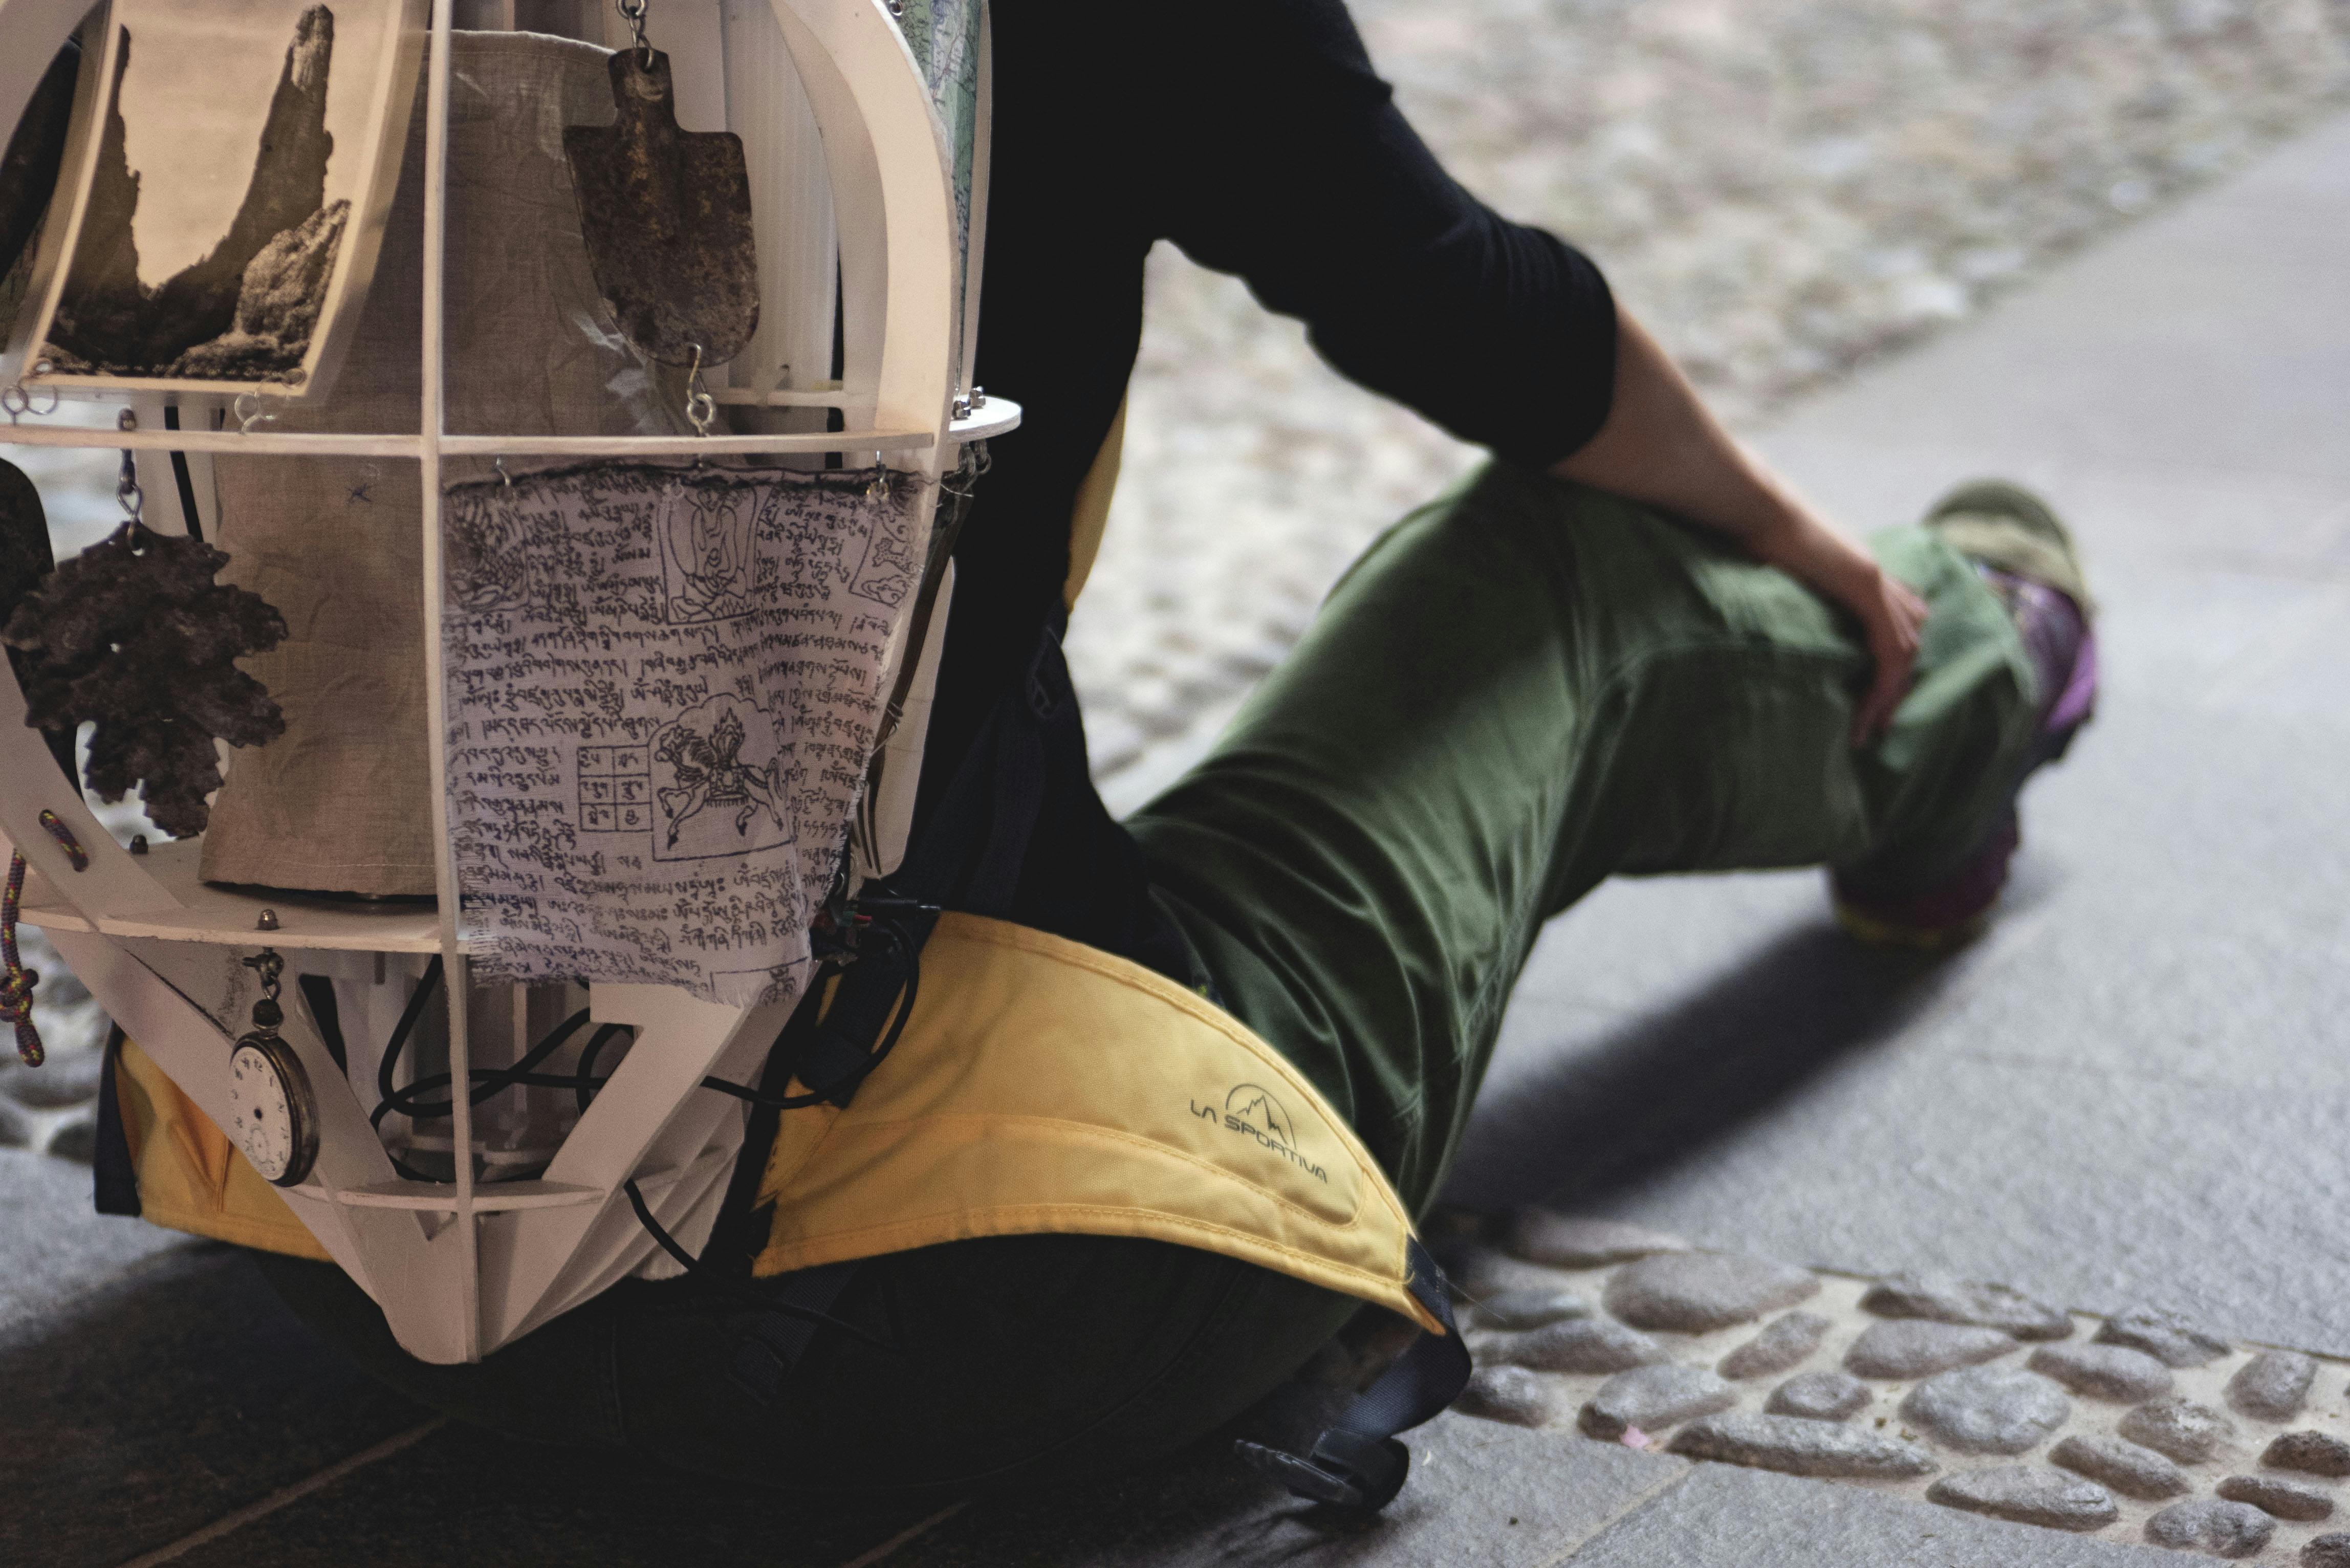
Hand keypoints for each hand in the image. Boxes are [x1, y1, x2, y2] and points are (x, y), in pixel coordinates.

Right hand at [1747, 507, 1927, 744]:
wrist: (1754, 507)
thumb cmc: (1753, 532)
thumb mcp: (1783, 570)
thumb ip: (1798, 592)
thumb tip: (1774, 618)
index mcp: (1861, 570)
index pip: (1895, 624)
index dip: (1889, 666)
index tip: (1869, 702)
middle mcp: (1878, 576)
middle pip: (1906, 642)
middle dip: (1893, 690)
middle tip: (1874, 728)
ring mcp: (1876, 581)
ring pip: (1903, 652)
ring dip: (1887, 697)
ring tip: (1866, 731)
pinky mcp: (1866, 588)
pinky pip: (1888, 649)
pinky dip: (1882, 686)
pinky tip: (1866, 713)